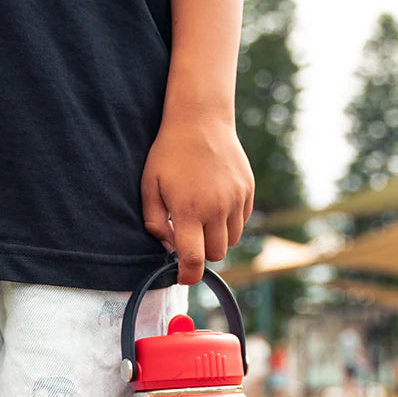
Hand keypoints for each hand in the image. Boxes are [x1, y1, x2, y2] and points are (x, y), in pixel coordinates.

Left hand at [140, 112, 253, 285]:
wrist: (201, 120)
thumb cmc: (169, 154)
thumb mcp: (149, 187)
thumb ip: (154, 223)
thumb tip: (169, 247)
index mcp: (189, 211)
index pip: (194, 260)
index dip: (189, 275)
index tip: (184, 276)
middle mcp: (216, 209)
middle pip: (216, 254)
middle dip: (202, 252)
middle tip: (189, 235)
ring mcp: (236, 200)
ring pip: (232, 241)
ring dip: (217, 238)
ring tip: (203, 218)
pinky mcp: (248, 192)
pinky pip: (242, 221)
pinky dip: (230, 221)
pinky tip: (216, 202)